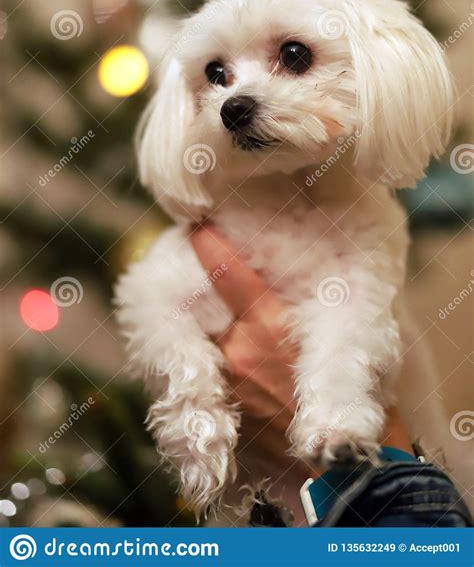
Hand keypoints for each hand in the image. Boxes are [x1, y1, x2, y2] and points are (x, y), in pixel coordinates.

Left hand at [190, 225, 412, 466]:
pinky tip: (227, 356)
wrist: (344, 463)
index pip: (225, 271)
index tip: (196, 225)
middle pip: (206, 306)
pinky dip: (214, 357)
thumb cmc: (352, 390)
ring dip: (209, 325)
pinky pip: (211, 370)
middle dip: (203, 289)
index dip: (206, 243)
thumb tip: (285, 280)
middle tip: (200, 270)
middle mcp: (240, 347)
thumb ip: (300, 306)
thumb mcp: (335, 334)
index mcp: (271, 323)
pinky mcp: (226, 405)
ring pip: (207, 338)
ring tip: (217, 316)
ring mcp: (228, 379)